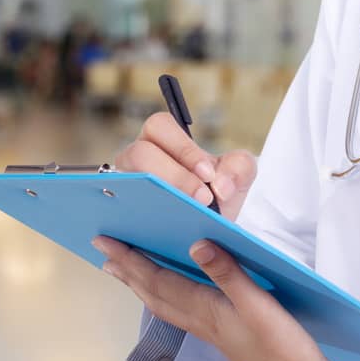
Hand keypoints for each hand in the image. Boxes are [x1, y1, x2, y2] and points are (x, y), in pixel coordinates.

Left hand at [95, 235, 331, 360]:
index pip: (158, 280)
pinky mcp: (224, 334)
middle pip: (154, 293)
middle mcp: (201, 320)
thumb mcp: (259, 306)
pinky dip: (166, 295)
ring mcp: (211, 330)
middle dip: (128, 271)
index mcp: (205, 309)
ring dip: (142, 284)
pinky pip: (181, 309)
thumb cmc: (282, 349)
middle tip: (103, 251)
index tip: (105, 241)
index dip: (131, 259)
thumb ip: (229, 274)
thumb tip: (195, 245)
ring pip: (165, 303)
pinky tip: (171, 293)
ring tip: (125, 271)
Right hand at [114, 112, 257, 221]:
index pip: (160, 126)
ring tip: (185, 215)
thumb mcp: (236, 178)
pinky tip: (164, 234)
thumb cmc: (216, 194)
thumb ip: (239, 169)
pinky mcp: (120, 214)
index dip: (183, 148)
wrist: (209, 229)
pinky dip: (138, 221)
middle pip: (139, 153)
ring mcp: (124, 185)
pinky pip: (119, 214)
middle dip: (173, 176)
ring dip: (156, 197)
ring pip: (126, 182)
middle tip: (203, 199)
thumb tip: (221, 186)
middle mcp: (135, 158)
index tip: (208, 174)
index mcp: (161, 140)